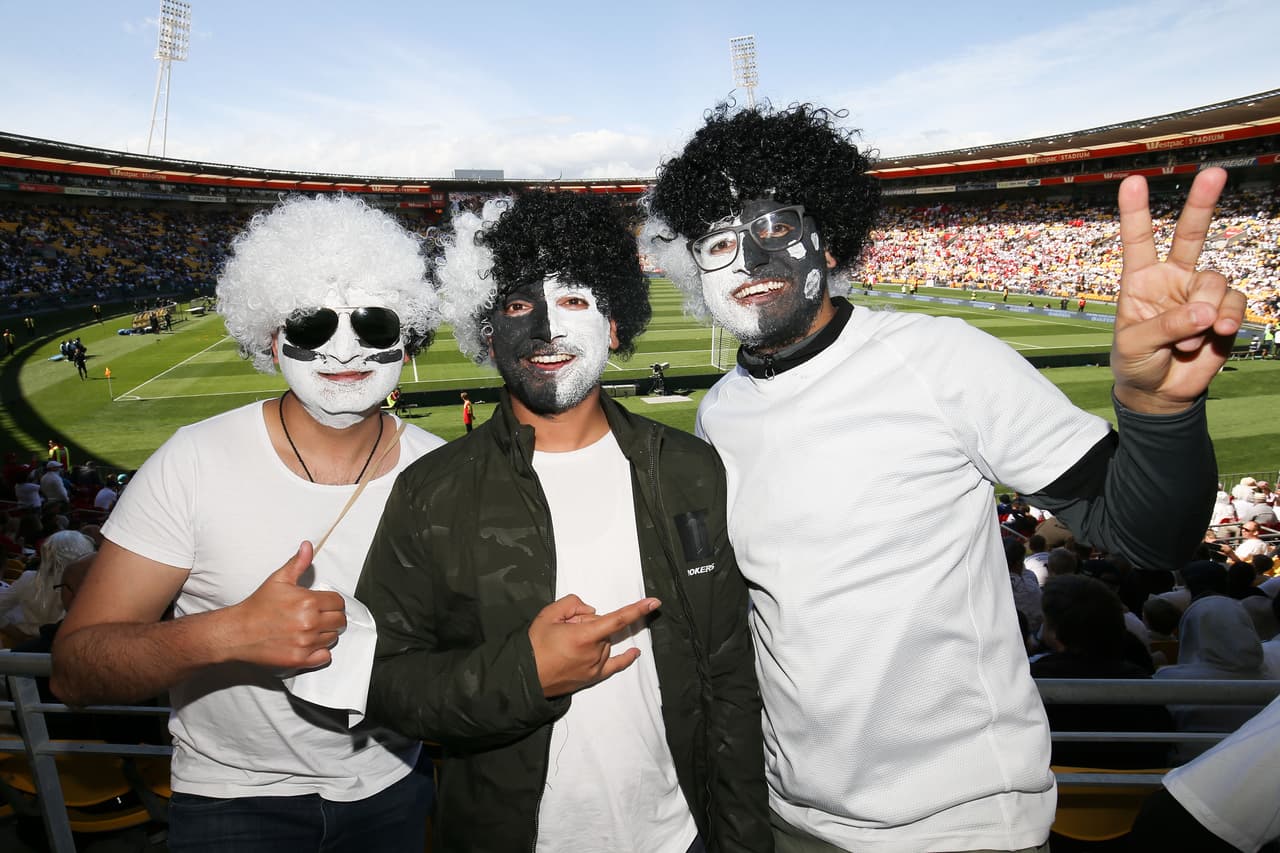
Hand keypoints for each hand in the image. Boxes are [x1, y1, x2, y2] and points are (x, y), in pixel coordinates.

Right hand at [225, 541, 346, 669]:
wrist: (237, 632)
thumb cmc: (257, 606)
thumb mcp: (278, 580)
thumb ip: (298, 563)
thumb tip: (307, 546)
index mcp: (308, 602)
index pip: (339, 602)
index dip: (332, 602)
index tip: (323, 604)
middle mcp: (309, 623)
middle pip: (340, 621)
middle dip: (332, 617)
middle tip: (318, 616)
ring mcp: (305, 643)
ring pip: (333, 638)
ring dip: (325, 633)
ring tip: (310, 629)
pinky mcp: (299, 659)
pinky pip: (325, 656)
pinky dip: (320, 652)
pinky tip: (309, 644)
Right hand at [528, 594, 659, 697]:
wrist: (524, 675)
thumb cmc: (535, 645)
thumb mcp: (548, 614)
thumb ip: (573, 604)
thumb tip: (591, 611)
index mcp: (585, 636)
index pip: (618, 619)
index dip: (637, 609)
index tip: (654, 602)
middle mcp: (595, 653)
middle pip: (603, 629)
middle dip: (589, 624)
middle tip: (566, 629)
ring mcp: (595, 667)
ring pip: (604, 643)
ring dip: (593, 638)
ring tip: (567, 644)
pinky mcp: (592, 677)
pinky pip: (614, 665)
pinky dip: (626, 658)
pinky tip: (635, 652)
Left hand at [1111, 167, 1245, 413]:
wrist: (1160, 391)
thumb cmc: (1136, 362)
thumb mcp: (1136, 345)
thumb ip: (1166, 326)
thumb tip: (1205, 311)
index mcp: (1140, 279)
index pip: (1138, 240)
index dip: (1136, 211)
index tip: (1132, 180)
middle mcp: (1172, 278)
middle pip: (1190, 235)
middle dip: (1202, 203)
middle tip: (1215, 172)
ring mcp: (1200, 293)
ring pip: (1214, 281)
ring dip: (1206, 312)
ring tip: (1190, 341)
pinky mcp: (1224, 310)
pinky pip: (1234, 304)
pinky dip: (1226, 320)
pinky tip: (1217, 334)